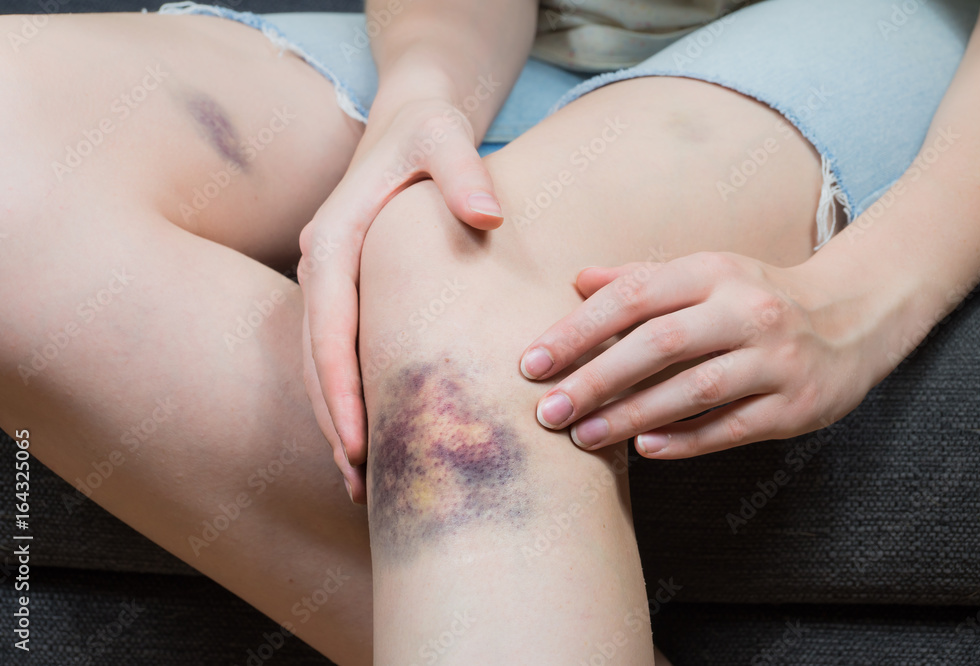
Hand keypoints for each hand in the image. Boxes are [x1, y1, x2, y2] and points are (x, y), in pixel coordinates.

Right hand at [299, 97, 503, 500]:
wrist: (407, 119)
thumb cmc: (429, 131)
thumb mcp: (447, 137)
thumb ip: (464, 173)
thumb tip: (488, 216)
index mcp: (334, 237)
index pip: (329, 325)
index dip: (339, 387)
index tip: (354, 442)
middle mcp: (321, 263)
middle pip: (316, 357)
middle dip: (333, 420)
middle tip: (358, 482)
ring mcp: (329, 280)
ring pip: (322, 362)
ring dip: (335, 419)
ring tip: (358, 480)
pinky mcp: (346, 290)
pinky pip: (339, 351)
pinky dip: (348, 395)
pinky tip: (370, 436)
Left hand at [519, 252, 876, 458]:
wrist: (851, 319)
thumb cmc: (754, 298)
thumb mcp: (703, 275)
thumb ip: (640, 279)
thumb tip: (577, 281)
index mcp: (713, 272)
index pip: (633, 297)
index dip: (578, 331)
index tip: (531, 363)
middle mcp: (746, 310)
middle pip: (659, 345)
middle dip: (596, 380)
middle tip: (548, 410)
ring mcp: (775, 358)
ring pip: (694, 389)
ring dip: (632, 416)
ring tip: (583, 436)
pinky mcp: (796, 404)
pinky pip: (731, 426)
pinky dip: (685, 441)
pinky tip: (644, 451)